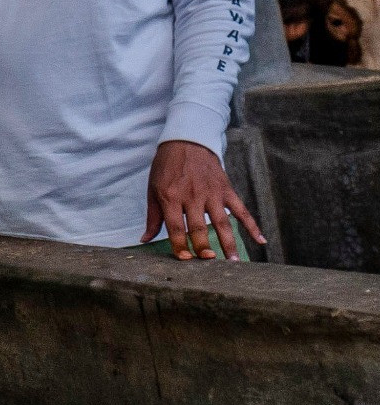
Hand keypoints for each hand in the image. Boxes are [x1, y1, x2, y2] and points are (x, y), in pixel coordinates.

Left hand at [142, 140, 265, 259]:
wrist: (187, 141)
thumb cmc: (166, 168)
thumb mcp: (153, 189)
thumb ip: (153, 216)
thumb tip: (144, 239)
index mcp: (171, 197)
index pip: (175, 227)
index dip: (179, 245)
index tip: (184, 259)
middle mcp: (192, 196)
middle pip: (198, 228)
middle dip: (203, 248)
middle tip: (207, 263)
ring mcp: (212, 193)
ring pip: (222, 223)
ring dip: (229, 243)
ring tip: (233, 262)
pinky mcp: (226, 190)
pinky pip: (241, 210)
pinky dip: (252, 225)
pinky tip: (260, 240)